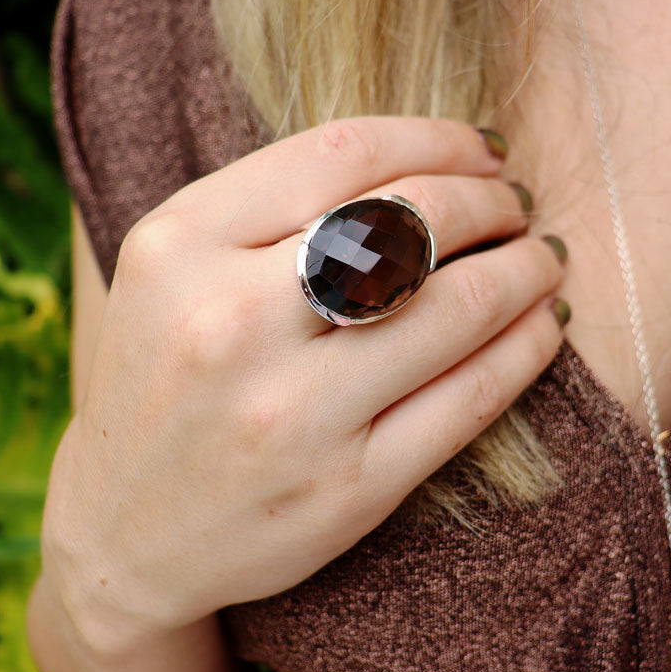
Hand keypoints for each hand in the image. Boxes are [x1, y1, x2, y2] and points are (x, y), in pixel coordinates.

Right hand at [40, 116, 566, 655]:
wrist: (126, 533)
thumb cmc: (160, 385)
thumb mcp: (175, 274)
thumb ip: (271, 213)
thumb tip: (424, 168)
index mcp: (179, 247)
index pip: (342, 154)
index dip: (437, 138)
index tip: (480, 148)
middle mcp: (229, 323)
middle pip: (410, 222)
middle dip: (491, 200)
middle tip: (516, 206)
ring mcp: (292, 414)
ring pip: (458, 307)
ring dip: (526, 270)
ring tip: (544, 260)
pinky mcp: (348, 489)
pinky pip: (470, 399)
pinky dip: (527, 350)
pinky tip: (542, 326)